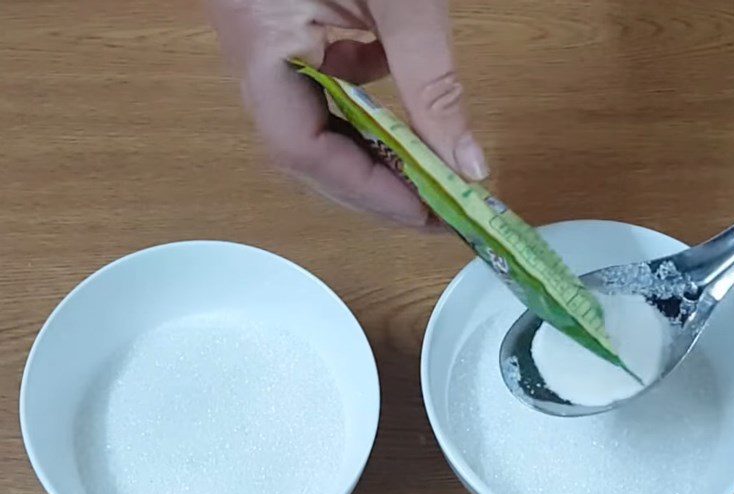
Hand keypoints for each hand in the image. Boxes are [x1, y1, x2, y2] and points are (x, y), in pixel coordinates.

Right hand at [207, 0, 487, 226]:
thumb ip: (435, 83)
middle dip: (371, 188)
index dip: (365, 192)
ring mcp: (267, 42)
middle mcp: (252, 54)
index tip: (425, 215)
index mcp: (261, 40)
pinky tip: (398, 108)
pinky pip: (322, 87)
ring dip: (368, 156)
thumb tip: (469, 166)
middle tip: (432, 212)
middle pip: (306, 152)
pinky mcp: (288, 28)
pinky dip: (364, 109)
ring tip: (422, 179)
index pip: (302, 148)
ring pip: (312, 127)